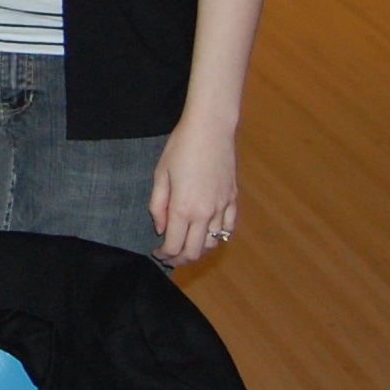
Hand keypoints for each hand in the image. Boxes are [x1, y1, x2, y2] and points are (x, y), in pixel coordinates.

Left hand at [149, 118, 238, 264]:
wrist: (210, 129)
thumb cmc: (181, 147)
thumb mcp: (160, 175)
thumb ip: (158, 206)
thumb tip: (160, 229)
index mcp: (182, 208)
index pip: (173, 246)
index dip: (164, 255)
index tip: (156, 252)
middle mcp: (204, 213)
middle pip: (194, 252)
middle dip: (180, 260)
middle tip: (169, 258)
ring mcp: (222, 207)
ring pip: (213, 243)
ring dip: (199, 250)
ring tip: (186, 246)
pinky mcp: (233, 199)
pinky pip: (228, 228)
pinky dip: (218, 237)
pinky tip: (208, 234)